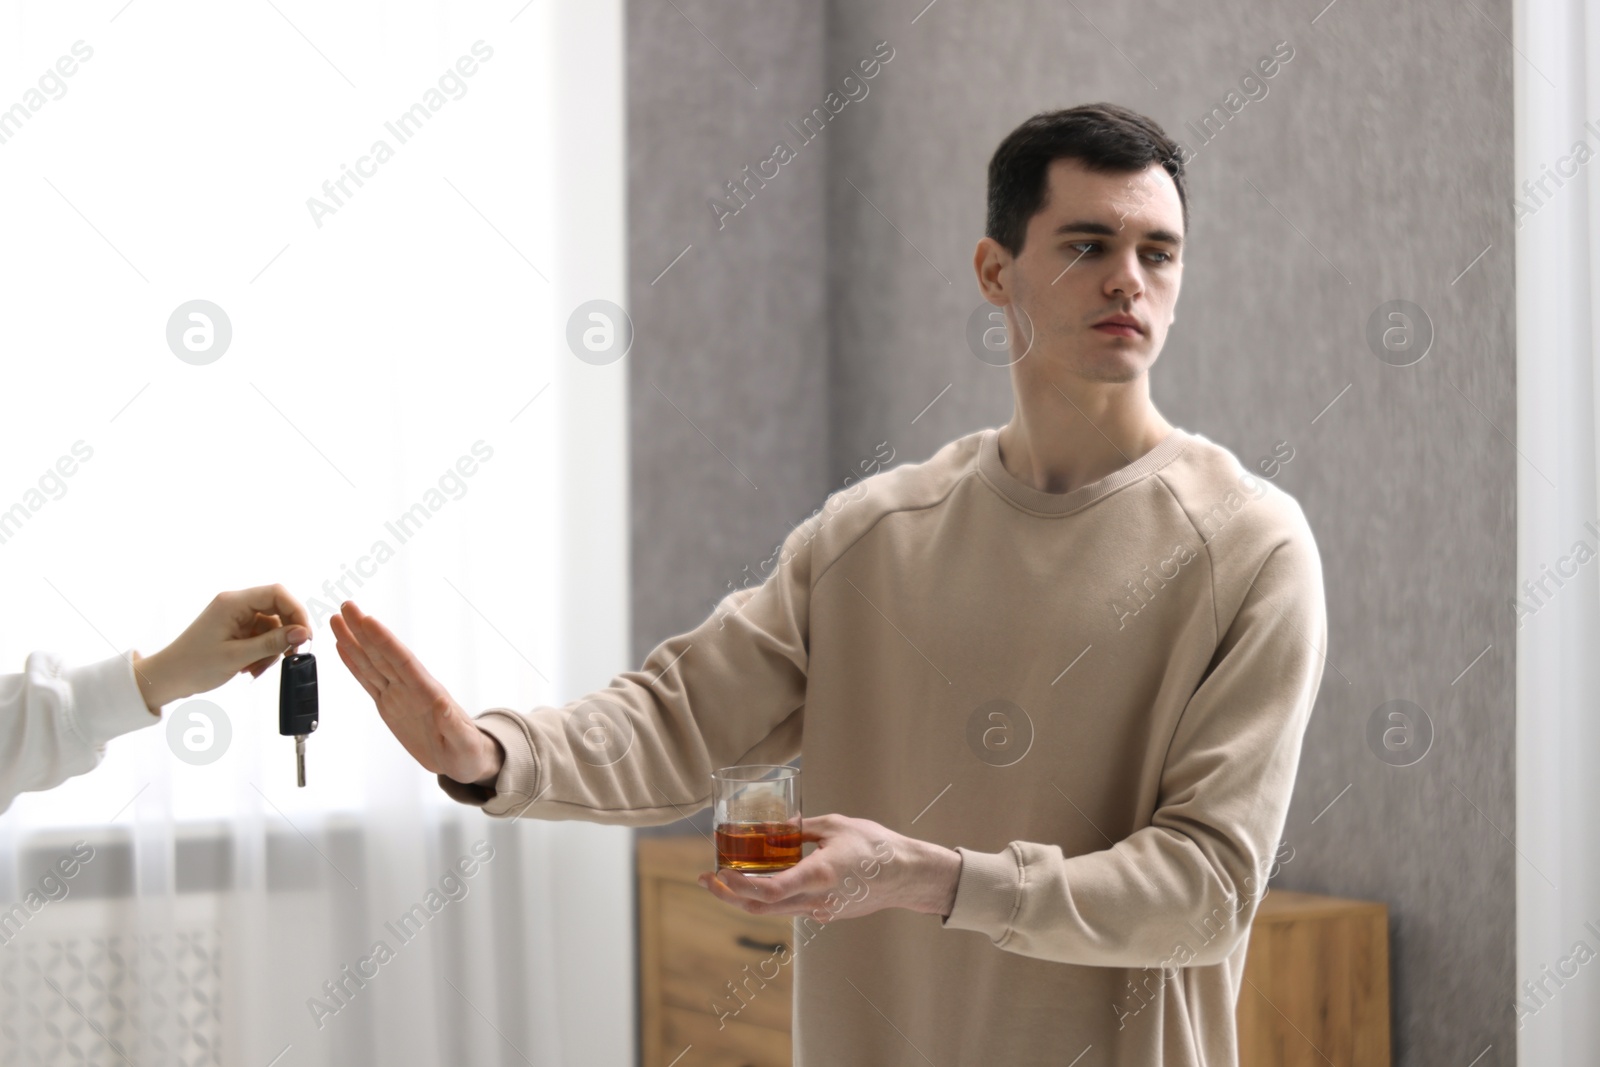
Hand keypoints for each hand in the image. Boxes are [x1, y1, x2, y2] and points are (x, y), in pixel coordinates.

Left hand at [131, 584, 310, 713]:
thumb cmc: (194, 666)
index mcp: (233, 603)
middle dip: (286, 633)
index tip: (305, 635)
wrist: (168, 678)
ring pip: (272, 626)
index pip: (277, 593)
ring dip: (272, 648)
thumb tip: (303, 632)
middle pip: (277, 609)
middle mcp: (235, 604)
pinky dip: (262, 652)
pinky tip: (251, 668)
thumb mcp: (237, 656)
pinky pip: (261, 635)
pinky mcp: (235, 629)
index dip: (297, 611)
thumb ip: (272, 643)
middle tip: (291, 654)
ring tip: (256, 669)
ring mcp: (236, 617)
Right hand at [330, 600, 503, 785]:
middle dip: (364, 630)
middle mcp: (411, 688)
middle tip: (347, 606)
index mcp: (428, 693)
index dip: (385, 642)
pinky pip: (368, 680)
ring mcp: (398, 694)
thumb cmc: (468, 750)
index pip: (403, 662)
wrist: (462, 758)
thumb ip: (454, 727)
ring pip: (371, 663)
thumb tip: (444, 708)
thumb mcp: (465, 744)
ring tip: (338, 619)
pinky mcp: (389, 705)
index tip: (368, 620)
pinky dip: (354, 664)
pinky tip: (343, 647)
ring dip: (354, 641)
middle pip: (383, 654)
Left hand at [696, 813, 962, 922]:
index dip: (740, 886)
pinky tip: (763, 878)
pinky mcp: (827, 912)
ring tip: (725, 878)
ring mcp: (822, 910)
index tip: (719, 873)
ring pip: (775, 909)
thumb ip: (802, 827)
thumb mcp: (836, 825)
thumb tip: (776, 826)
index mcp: (820, 875)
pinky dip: (771, 895)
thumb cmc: (876, 846)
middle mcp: (818, 899)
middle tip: (706, 879)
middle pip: (763, 906)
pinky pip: (792, 907)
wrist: (908, 875)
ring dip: (746, 896)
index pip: (771, 889)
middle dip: (729, 895)